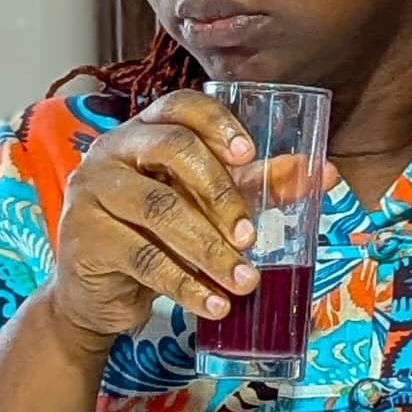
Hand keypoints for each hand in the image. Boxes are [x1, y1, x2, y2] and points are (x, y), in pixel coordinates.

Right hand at [44, 92, 261, 353]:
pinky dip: (186, 286)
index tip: (249, 153)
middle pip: (171, 150)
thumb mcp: (203, 206)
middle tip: (252, 236)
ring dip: (210, 250)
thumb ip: (257, 185)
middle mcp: (112, 152)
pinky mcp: (85, 240)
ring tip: (245, 281)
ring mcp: (91, 193)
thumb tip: (326, 174)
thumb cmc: (154, 235)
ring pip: (159, 210)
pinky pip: (143, 259)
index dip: (215, 123)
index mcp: (144, 132)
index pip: (179, 106)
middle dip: (220, 194)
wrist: (96, 293)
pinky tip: (214, 305)